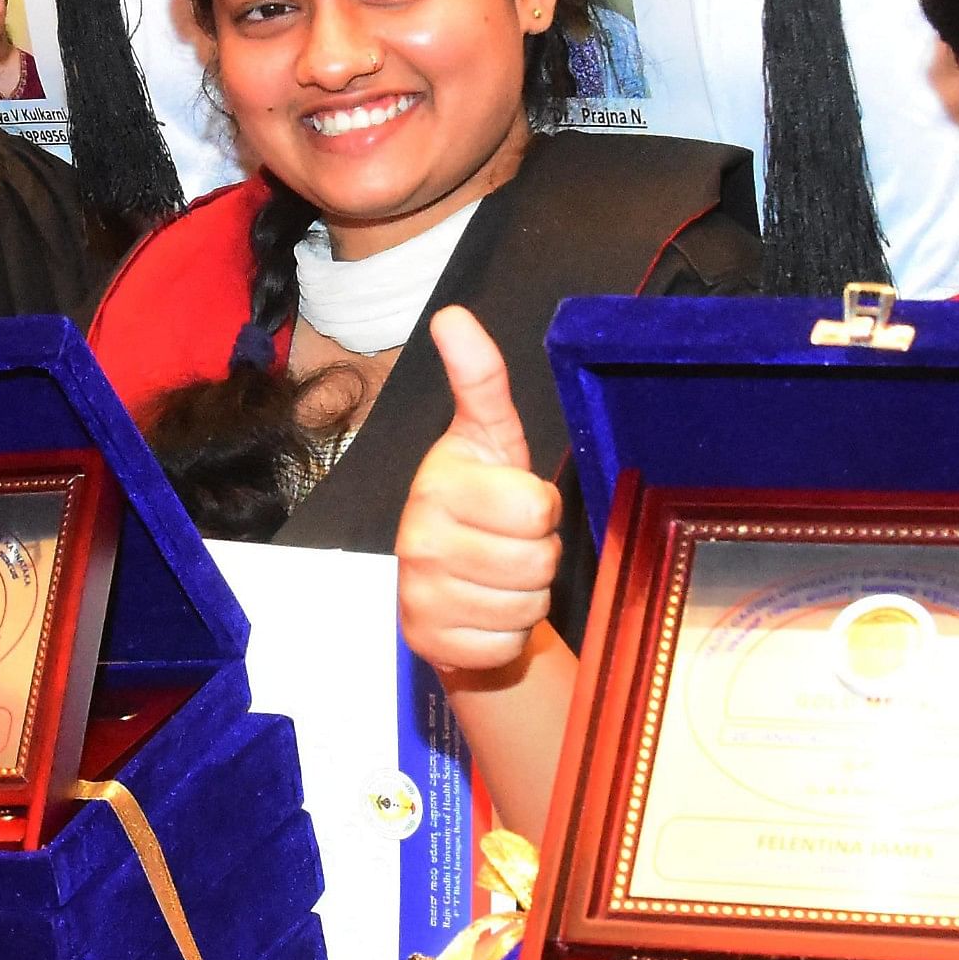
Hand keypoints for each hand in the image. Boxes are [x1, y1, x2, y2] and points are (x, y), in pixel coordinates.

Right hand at [397, 306, 559, 679]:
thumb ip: (480, 380)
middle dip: (538, 556)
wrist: (452, 588)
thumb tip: (452, 315)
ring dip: (526, 596)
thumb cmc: (482, 505)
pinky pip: (505, 644)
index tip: (514, 504)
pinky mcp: (428, 643)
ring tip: (499, 579)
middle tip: (510, 545)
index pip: (535, 507)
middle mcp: (418, 540)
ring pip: (525, 606)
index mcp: (437, 483)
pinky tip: (485, 614)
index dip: (540, 509)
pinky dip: (508, 635)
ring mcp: (419, 596)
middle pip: (536, 560)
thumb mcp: (490, 440)